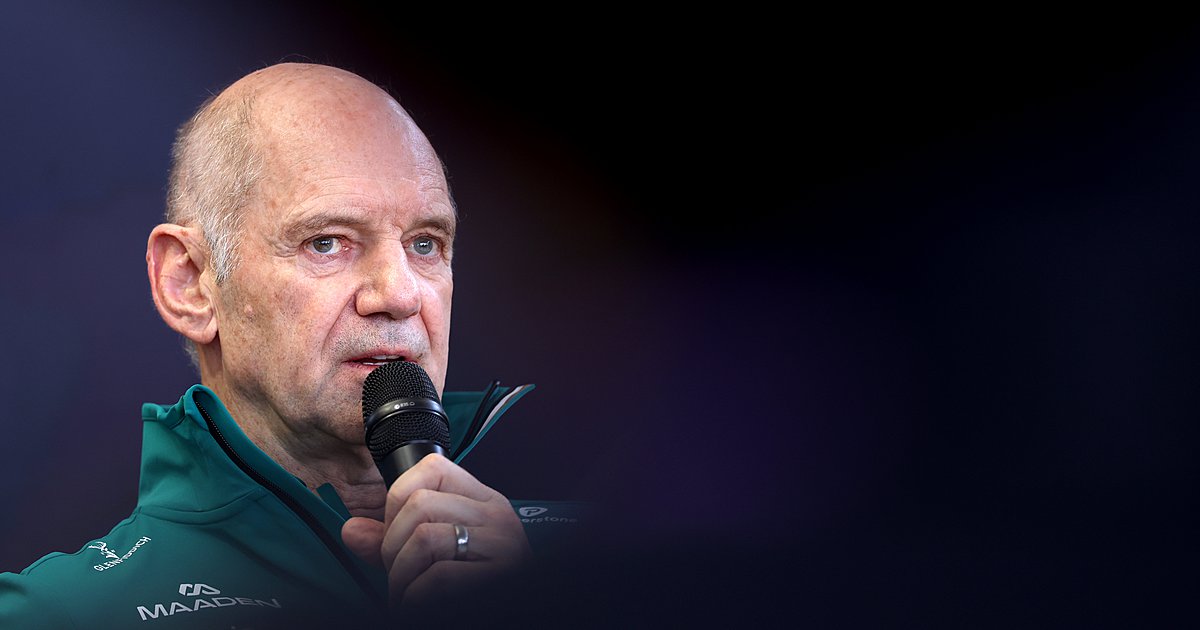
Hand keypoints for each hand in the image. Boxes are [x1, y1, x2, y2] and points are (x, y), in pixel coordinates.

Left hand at [341, 453, 531, 607]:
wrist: (507, 619)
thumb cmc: (473, 586)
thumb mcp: (435, 556)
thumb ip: (395, 540)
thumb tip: (352, 530)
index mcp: (485, 504)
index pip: (432, 469)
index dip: (397, 499)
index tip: (395, 533)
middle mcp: (498, 518)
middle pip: (419, 505)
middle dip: (392, 546)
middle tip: (398, 575)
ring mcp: (503, 546)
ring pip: (424, 538)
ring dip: (401, 576)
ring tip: (407, 594)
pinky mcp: (500, 576)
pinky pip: (438, 578)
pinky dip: (415, 598)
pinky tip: (420, 605)